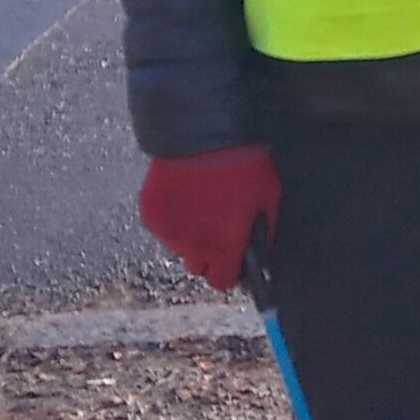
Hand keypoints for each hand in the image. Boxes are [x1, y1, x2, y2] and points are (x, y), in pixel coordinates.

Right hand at [138, 146, 281, 293]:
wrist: (202, 138)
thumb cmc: (243, 166)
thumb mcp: (268, 199)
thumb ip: (263, 231)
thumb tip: (261, 251)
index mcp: (224, 247)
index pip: (222, 281)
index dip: (229, 273)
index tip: (233, 263)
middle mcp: (193, 246)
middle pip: (198, 268)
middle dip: (208, 257)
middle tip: (218, 233)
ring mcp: (168, 231)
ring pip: (180, 247)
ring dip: (189, 237)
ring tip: (201, 209)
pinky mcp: (150, 215)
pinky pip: (164, 228)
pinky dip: (173, 219)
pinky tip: (184, 198)